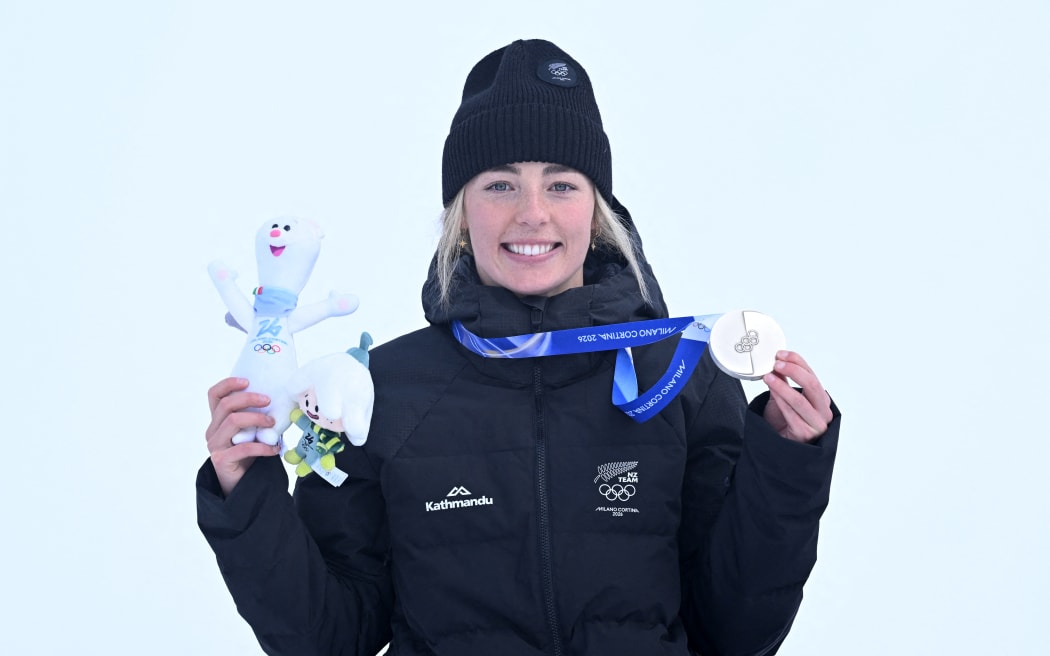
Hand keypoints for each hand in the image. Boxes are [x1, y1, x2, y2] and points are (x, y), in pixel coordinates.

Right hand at [206, 377, 280, 495]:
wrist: (240, 485)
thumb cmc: (248, 455)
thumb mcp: (251, 432)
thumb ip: (255, 417)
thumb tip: (281, 400)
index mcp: (218, 420)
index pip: (214, 395)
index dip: (228, 384)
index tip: (248, 381)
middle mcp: (213, 430)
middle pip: (226, 405)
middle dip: (249, 398)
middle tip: (268, 401)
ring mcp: (215, 445)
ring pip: (233, 421)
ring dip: (256, 419)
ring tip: (272, 424)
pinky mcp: (221, 460)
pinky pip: (243, 447)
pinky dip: (263, 446)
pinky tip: (275, 449)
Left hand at [761, 351, 832, 443]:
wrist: (780, 445)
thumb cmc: (783, 422)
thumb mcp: (782, 398)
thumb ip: (782, 382)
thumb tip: (776, 363)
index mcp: (820, 398)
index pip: (812, 374)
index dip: (797, 361)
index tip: (781, 354)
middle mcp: (823, 410)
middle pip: (812, 385)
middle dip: (794, 371)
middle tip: (777, 363)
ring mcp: (816, 423)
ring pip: (800, 400)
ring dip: (783, 386)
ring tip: (769, 377)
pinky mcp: (805, 433)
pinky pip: (791, 414)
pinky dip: (781, 400)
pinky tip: (772, 391)